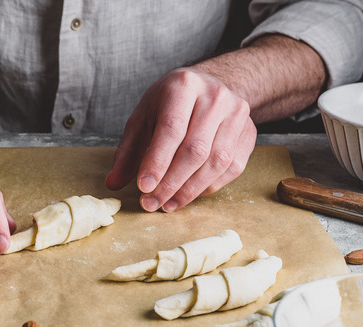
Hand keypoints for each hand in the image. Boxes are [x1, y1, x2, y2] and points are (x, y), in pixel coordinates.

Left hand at [105, 67, 256, 211]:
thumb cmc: (170, 103)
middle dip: (171, 183)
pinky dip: (208, 187)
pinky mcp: (249, 132)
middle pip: (195, 150)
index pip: (172, 129)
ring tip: (167, 205)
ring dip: (190, 190)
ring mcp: (237, 114)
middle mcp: (215, 97)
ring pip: (216, 162)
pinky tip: (188, 195)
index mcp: (183, 86)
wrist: (210, 87)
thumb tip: (113, 184)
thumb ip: (128, 151)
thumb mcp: (143, 118)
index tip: (143, 187)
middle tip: (151, 203)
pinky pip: (231, 168)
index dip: (157, 162)